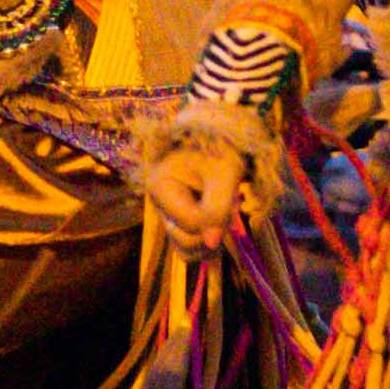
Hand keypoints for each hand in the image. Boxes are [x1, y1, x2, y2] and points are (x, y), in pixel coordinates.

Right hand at [143, 118, 261, 249]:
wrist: (220, 138)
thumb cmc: (221, 147)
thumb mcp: (225, 172)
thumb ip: (217, 208)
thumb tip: (211, 244)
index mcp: (159, 186)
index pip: (190, 222)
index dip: (216, 218)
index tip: (232, 199)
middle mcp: (157, 204)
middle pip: (186, 240)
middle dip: (213, 231)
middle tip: (231, 206)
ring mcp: (166, 215)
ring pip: (186, 249)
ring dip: (212, 242)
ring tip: (226, 217)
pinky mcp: (177, 222)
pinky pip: (187, 249)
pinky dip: (206, 245)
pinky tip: (219, 226)